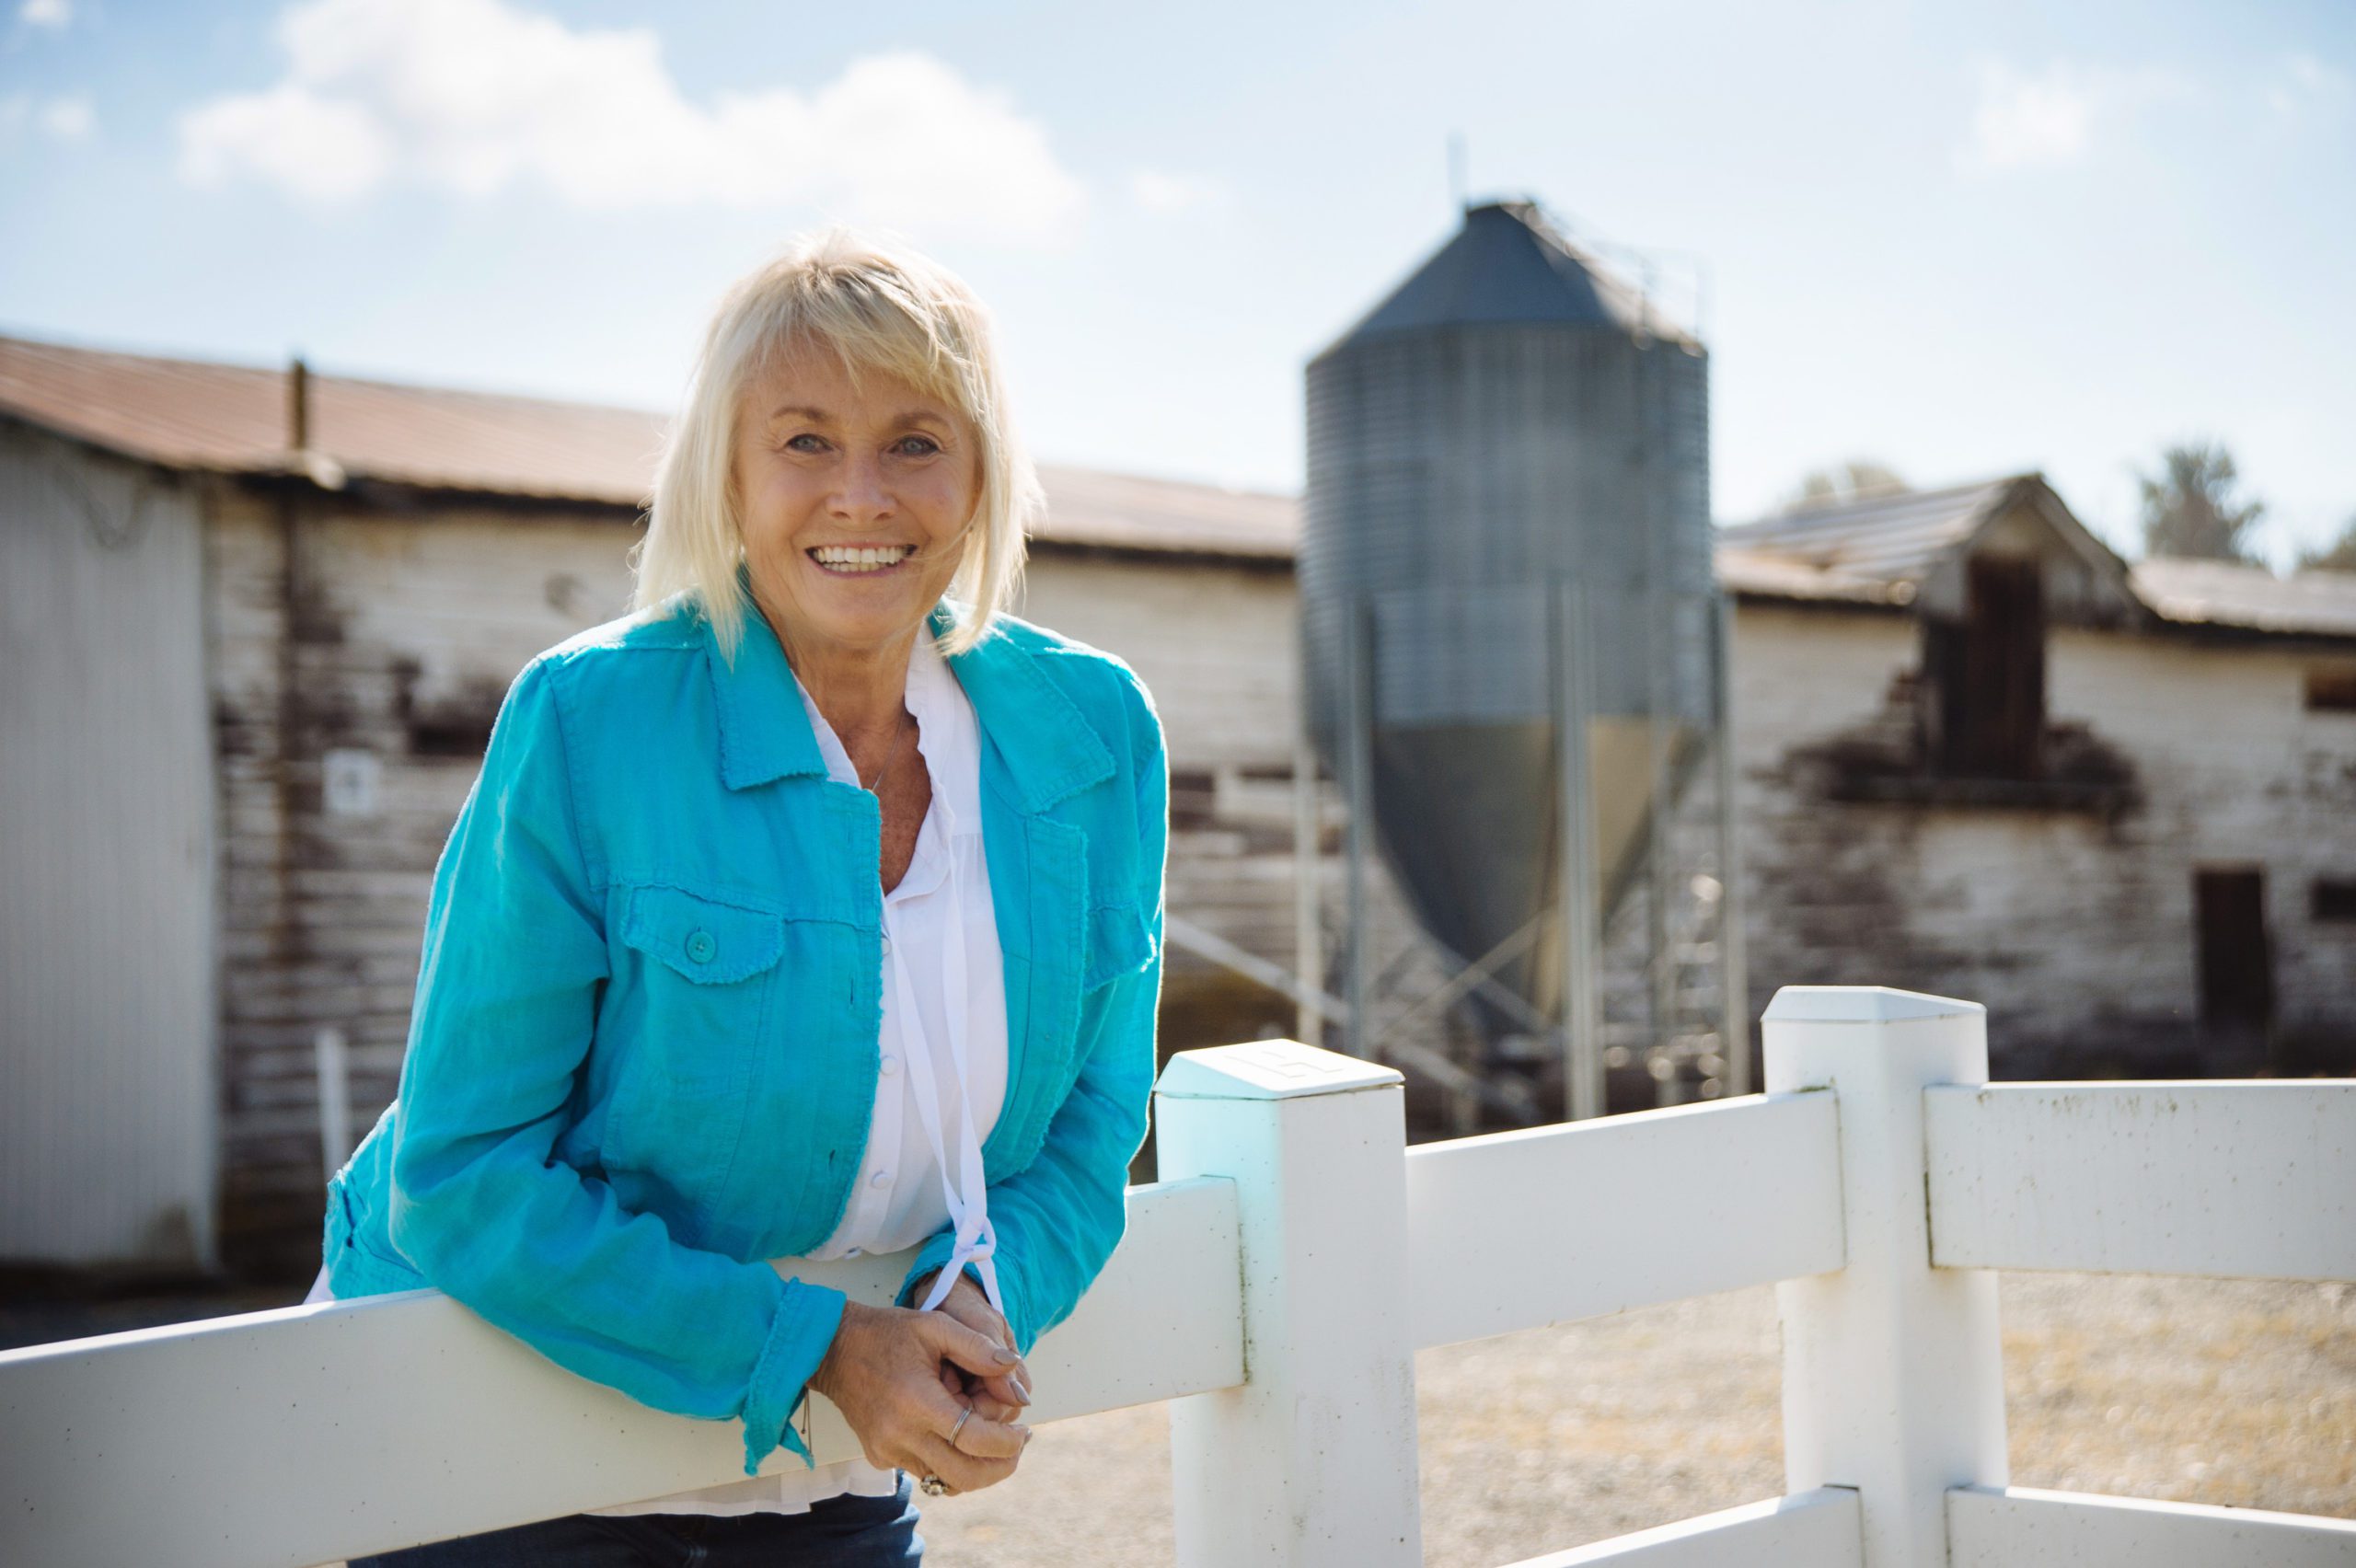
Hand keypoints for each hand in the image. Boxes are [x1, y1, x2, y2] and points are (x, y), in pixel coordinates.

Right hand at [807, 1300, 1031, 1493]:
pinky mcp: (880, 1457)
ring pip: (945, 1479)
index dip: (1007, 1442)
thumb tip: (1015, 1370)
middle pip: (964, 1476)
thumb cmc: (887, 1333)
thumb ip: (978, 1347)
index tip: (1024, 1433)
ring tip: (990, 1437)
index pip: (974, 1440)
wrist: (833, 1348)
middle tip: (1017, 1448)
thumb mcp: (936, 1326)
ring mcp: (888, 1451)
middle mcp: (901, 1435)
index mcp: (917, 1402)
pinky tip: (955, 1434)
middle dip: (999, 1468)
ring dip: (974, 1465)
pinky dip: (947, 1460)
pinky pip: (924, 1470)